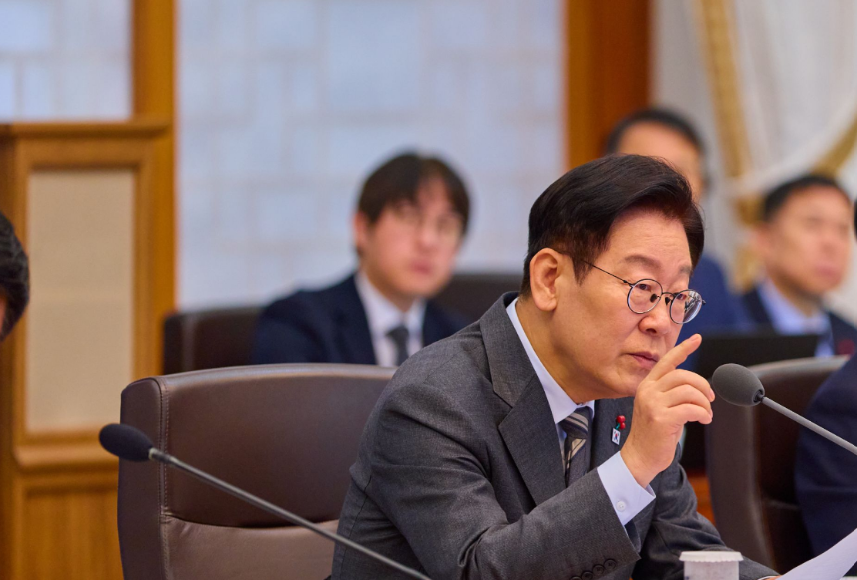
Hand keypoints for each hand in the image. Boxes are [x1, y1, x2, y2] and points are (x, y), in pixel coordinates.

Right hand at [620, 334, 713, 487]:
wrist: (639, 457)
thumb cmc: (653, 434)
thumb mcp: (657, 407)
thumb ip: (670, 393)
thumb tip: (697, 386)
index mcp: (647, 385)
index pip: (667, 361)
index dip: (683, 349)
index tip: (697, 339)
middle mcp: (648, 391)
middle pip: (683, 375)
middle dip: (703, 386)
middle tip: (710, 399)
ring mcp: (653, 404)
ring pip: (690, 392)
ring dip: (705, 403)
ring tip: (706, 414)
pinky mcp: (661, 419)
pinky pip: (691, 409)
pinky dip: (703, 413)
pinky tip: (704, 420)